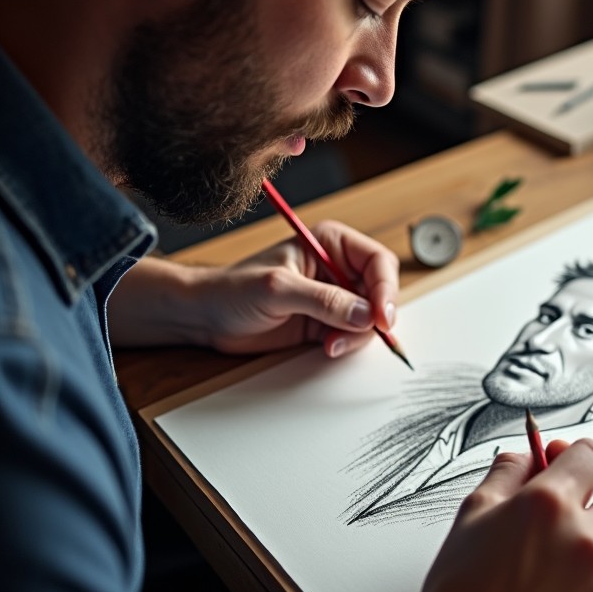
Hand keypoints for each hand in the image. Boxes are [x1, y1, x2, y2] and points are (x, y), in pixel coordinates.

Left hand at [197, 219, 398, 355]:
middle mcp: (337, 268)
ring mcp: (334, 297)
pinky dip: (348, 344)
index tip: (381, 316)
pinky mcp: (327, 323)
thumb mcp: (278, 289)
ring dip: (359, 334)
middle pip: (380, 291)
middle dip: (376, 315)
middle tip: (366, 333)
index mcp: (331, 244)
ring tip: (331, 343)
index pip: (377, 262)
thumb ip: (323, 301)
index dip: (385, 288)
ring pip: (370, 317)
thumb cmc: (233, 289)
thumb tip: (364, 314)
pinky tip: (328, 347)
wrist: (207, 317)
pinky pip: (354, 335)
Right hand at [417, 439, 592, 591]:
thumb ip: (506, 475)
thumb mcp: (472, 515)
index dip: (578, 460)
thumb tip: (526, 458)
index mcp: (548, 503)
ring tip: (556, 568)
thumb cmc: (461, 590)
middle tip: (559, 526)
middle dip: (592, 509)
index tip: (569, 468)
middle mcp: (582, 537)